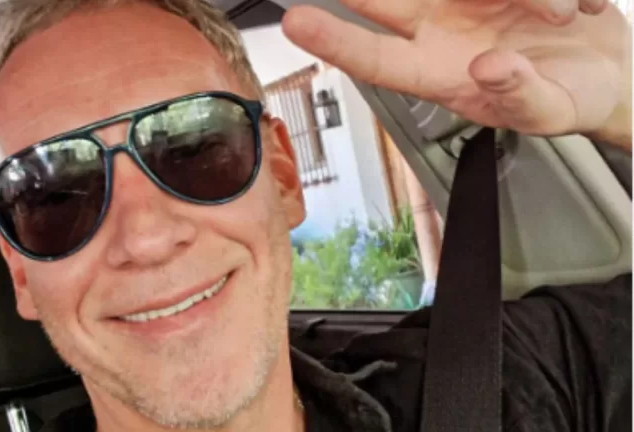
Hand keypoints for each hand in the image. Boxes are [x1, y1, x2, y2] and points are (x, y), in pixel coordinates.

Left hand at [282, 0, 630, 143]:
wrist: (608, 71)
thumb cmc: (566, 99)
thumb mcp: (549, 111)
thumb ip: (519, 94)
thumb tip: (488, 66)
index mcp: (439, 72)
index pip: (375, 58)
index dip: (334, 40)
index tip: (296, 22)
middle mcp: (440, 29)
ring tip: (564, 16)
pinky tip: (576, 6)